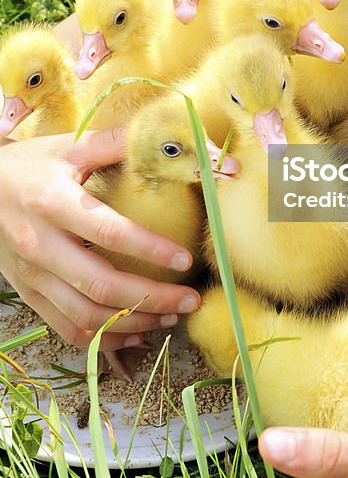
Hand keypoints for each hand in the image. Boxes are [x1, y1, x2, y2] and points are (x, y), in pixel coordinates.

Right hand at [0, 130, 200, 350]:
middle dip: (152, 297)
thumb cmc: (29, 165)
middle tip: (189, 300)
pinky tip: (134, 331)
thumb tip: (165, 139)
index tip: (185, 259)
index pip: (108, 233)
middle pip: (101, 285)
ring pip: (86, 315)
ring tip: (170, 316)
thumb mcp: (68, 147)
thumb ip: (115, 143)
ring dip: (133, 322)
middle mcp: (41, 245)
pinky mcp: (29, 293)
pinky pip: (67, 327)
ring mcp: (33, 275)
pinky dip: (103, 338)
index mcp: (53, 203)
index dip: (150, 249)